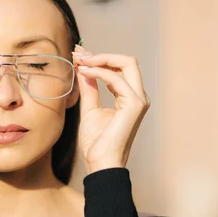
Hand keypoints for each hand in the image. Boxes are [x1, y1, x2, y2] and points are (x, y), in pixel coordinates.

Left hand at [72, 45, 150, 173]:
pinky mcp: (134, 105)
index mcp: (129, 97)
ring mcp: (138, 100)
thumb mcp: (89, 108)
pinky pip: (117, 79)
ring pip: (127, 63)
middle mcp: (138, 96)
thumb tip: (84, 67)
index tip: (79, 54)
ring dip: (99, 59)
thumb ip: (89, 87)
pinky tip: (85, 72)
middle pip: (128, 61)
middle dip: (102, 54)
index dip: (99, 58)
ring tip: (80, 61)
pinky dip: (100, 72)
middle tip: (80, 54)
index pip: (119, 68)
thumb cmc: (96, 142)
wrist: (100, 162)